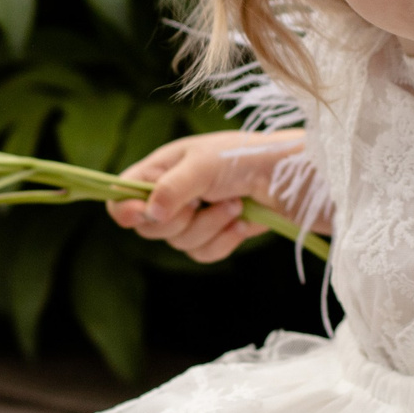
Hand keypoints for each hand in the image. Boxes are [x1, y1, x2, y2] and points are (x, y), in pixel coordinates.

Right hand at [108, 129, 306, 263]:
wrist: (291, 179)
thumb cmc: (244, 158)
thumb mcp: (203, 164)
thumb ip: (171, 187)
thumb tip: (149, 214)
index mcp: (160, 169)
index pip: (122, 195)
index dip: (125, 209)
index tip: (143, 213)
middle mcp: (170, 194)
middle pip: (148, 227)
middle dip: (180, 220)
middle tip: (203, 200)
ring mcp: (192, 217)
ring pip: (178, 243)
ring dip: (209, 227)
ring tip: (234, 204)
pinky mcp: (214, 236)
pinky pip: (202, 254)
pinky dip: (223, 241)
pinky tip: (241, 223)